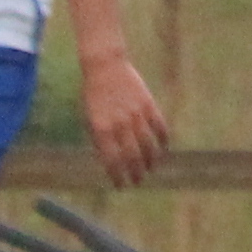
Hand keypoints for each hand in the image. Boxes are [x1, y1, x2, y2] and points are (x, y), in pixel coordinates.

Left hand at [81, 49, 170, 187]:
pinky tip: (162, 150)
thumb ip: (98, 138)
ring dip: (150, 161)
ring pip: (148, 145)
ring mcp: (136, 114)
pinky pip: (160, 127)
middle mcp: (120, 124)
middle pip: (132, 156)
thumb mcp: (88, 117)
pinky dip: (162, 141)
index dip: (117, 176)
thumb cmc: (93, 93)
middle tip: (137, 181)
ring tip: (149, 170)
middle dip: (135, 173)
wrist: (105, 65)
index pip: (112, 160)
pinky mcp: (148, 104)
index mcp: (101, 128)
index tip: (121, 185)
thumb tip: (109, 160)